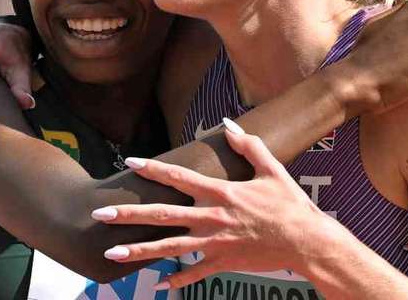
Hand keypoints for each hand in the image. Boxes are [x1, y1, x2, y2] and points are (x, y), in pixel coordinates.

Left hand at [92, 119, 338, 289]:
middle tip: (100, 213)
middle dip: (128, 214)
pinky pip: (194, 274)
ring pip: (169, 248)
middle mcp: (212, 217)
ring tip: (110, 253)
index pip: (179, 177)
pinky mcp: (223, 263)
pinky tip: (157, 285)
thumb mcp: (271, 169)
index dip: (153, 169)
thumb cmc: (291, 204)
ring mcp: (215, 243)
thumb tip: (228, 123)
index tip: (129, 163)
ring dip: (138, 251)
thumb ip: (248, 145)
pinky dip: (176, 280)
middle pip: (162, 215)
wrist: (307, 242)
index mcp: (221, 192)